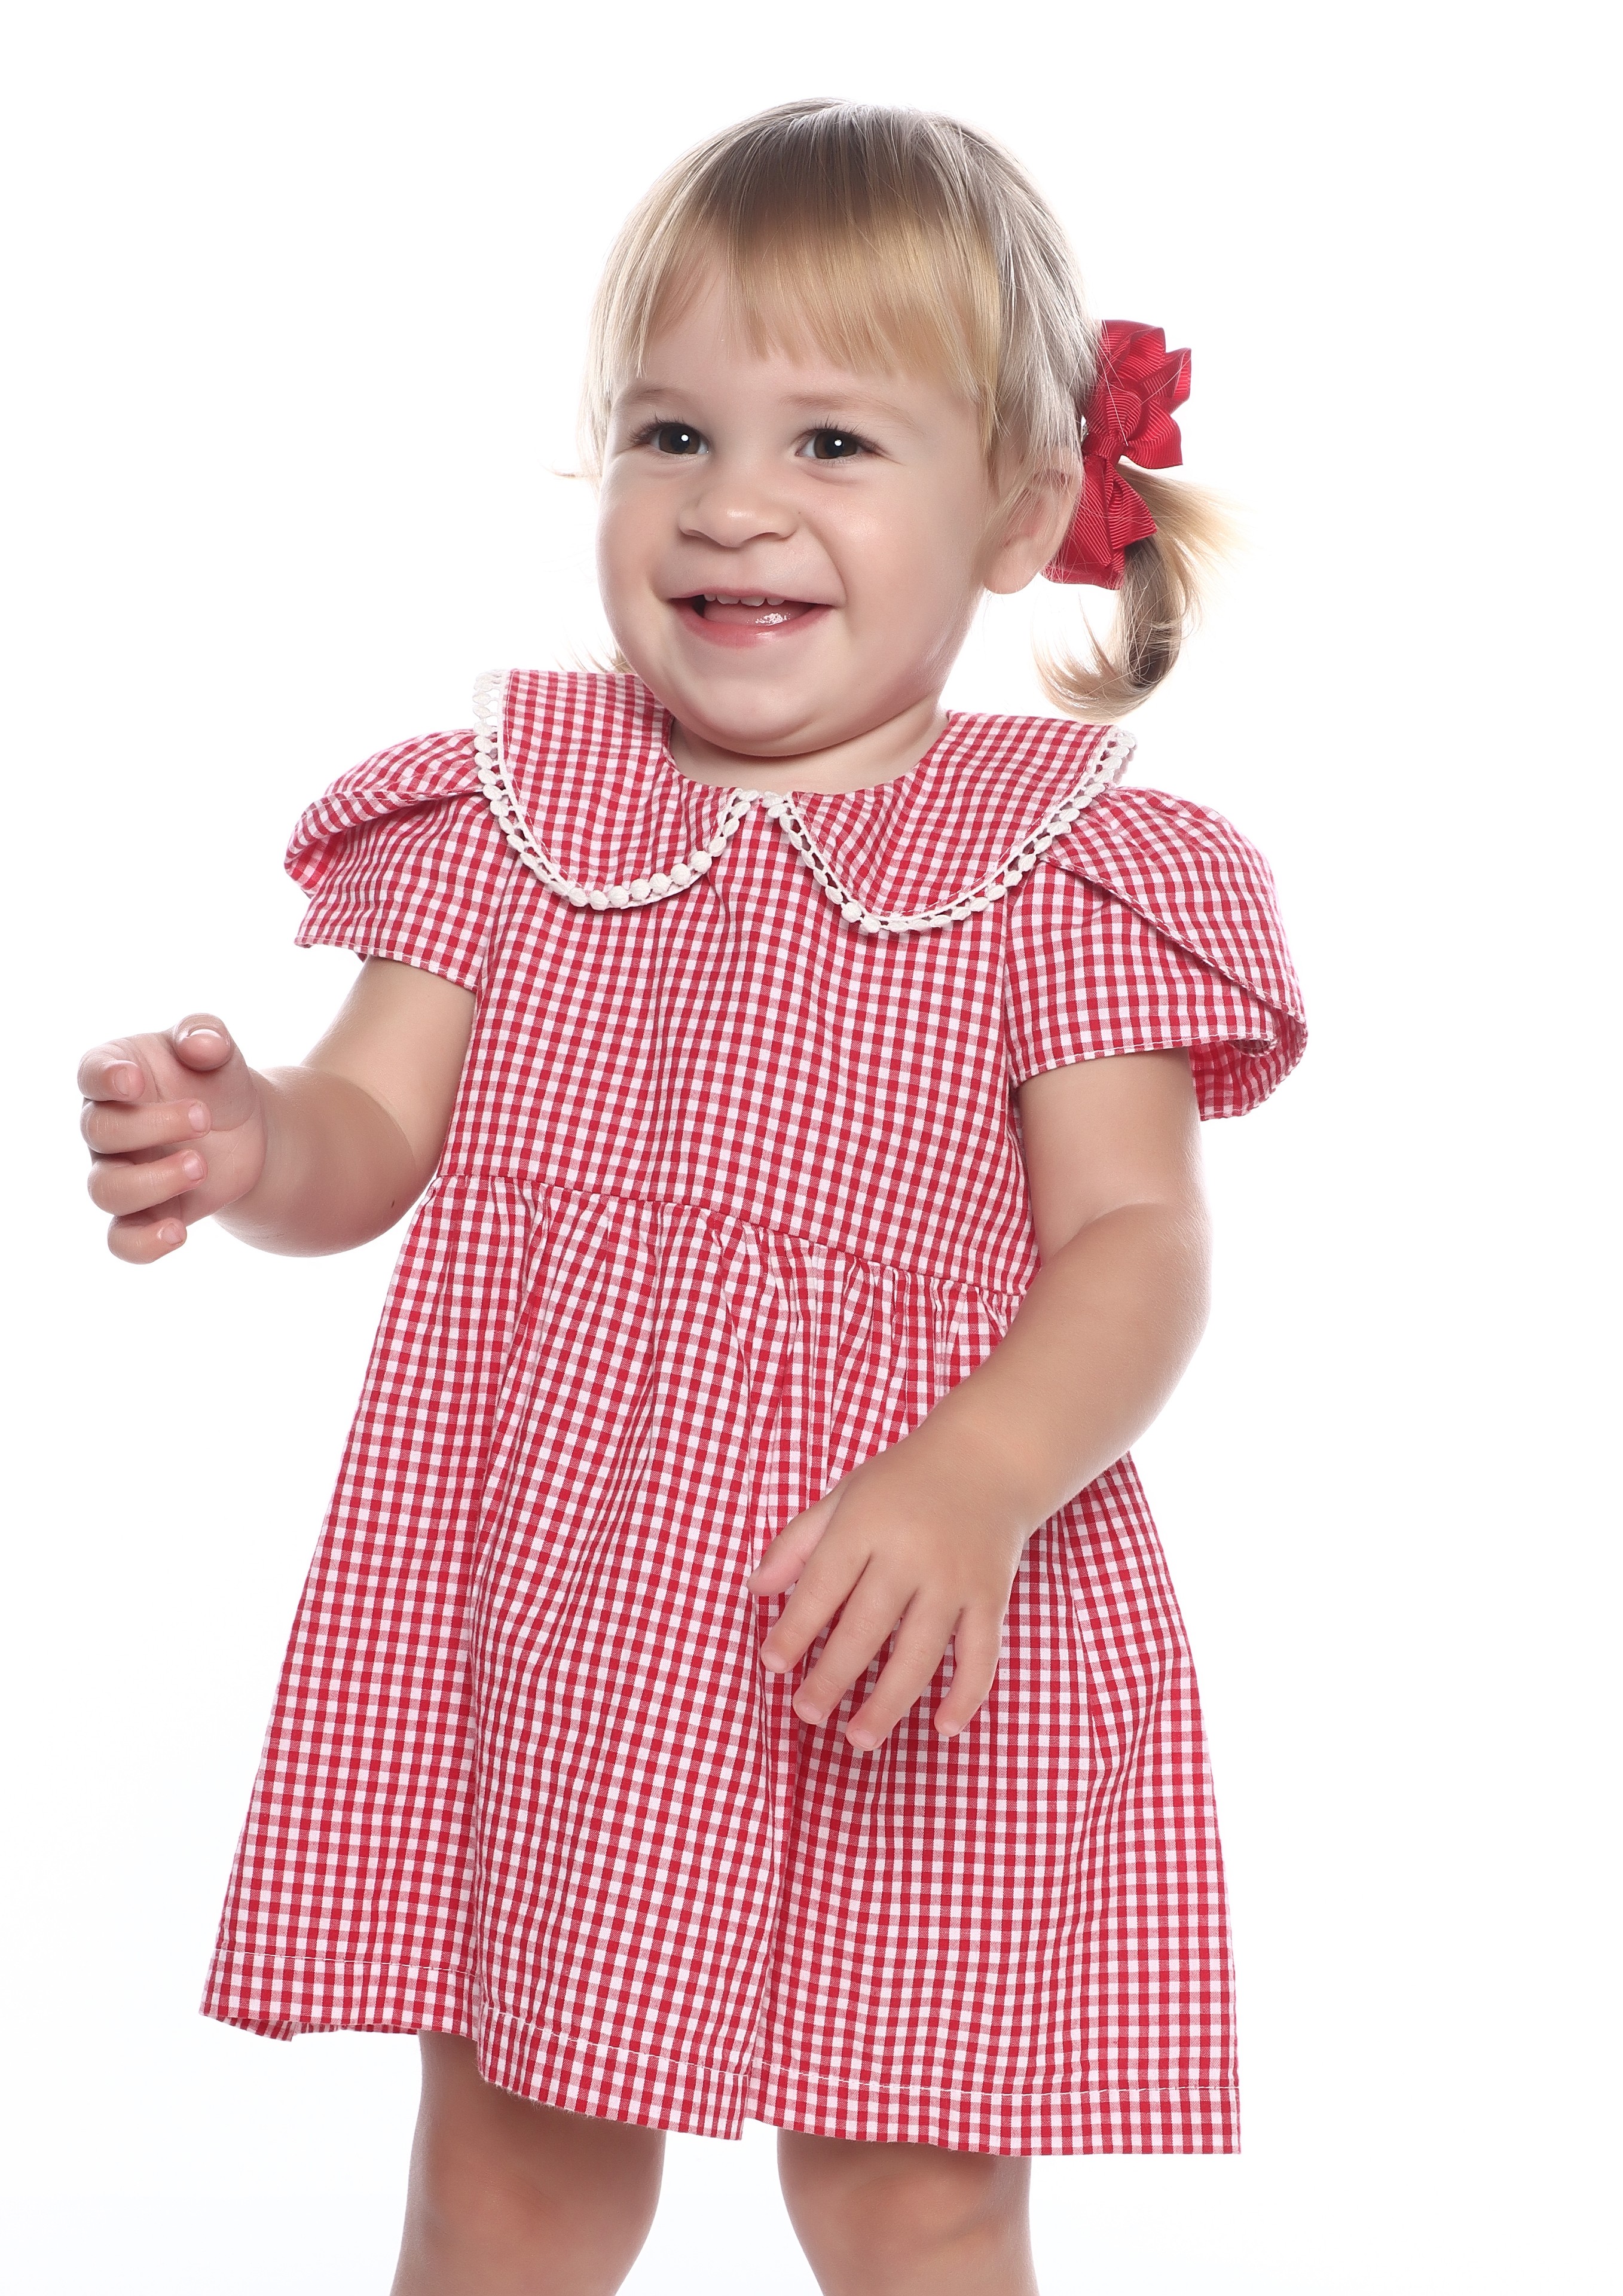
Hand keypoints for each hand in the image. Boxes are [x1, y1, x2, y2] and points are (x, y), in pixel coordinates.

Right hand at [78, 1014, 267, 1261]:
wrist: (246, 1131)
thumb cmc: (217, 1081)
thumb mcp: (219, 1051)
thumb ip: (207, 1035)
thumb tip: (201, 1044)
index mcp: (116, 1074)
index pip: (91, 1074)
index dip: (105, 1080)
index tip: (134, 1083)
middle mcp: (106, 1126)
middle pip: (100, 1132)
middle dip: (151, 1127)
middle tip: (204, 1118)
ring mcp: (120, 1172)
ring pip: (104, 1190)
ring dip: (152, 1182)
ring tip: (201, 1167)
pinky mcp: (145, 1212)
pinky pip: (121, 1241)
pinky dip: (143, 1244)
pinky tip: (177, 1233)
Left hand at [746, 1427, 1033, 1751]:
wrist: (987, 1458)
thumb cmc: (903, 1482)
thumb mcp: (844, 1496)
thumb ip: (797, 1543)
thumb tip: (754, 1590)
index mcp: (866, 1524)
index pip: (821, 1586)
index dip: (794, 1629)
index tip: (772, 1665)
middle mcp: (911, 1553)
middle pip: (866, 1628)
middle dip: (832, 1677)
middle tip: (807, 1713)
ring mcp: (955, 1578)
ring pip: (921, 1652)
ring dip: (889, 1702)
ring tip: (859, 1738)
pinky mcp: (992, 1596)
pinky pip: (982, 1654)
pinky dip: (967, 1694)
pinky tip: (944, 1727)